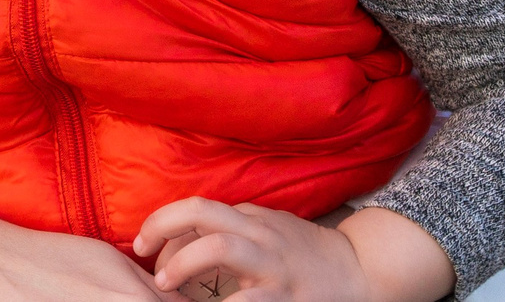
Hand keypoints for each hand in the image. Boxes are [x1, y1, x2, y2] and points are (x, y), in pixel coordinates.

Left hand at [133, 201, 452, 301]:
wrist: (362, 272)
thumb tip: (183, 237)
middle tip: (142, 252)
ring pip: (219, 247)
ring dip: (182, 264)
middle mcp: (259, 234)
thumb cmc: (306, 252)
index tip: (144, 245)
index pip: (196, 211)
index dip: (163, 225)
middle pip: (200, 213)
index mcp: (251, 218)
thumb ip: (231, 227)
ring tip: (164, 284)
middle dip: (161, 227)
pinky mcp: (285, 296)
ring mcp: (273, 264)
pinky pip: (246, 301)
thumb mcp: (268, 228)